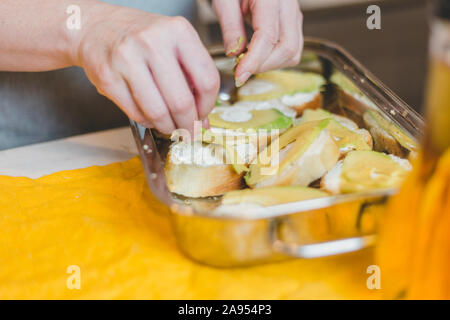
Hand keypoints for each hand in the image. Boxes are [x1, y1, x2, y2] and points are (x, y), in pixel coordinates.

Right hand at [73, 3, 219, 133]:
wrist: (98, 28)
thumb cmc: (141, 38)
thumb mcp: (175, 45)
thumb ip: (193, 78)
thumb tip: (203, 121)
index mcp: (178, 31)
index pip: (207, 81)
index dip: (208, 106)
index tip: (203, 115)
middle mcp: (153, 42)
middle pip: (182, 102)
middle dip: (188, 124)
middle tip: (188, 130)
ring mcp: (127, 59)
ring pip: (158, 112)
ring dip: (168, 127)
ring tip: (169, 126)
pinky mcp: (108, 77)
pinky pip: (136, 114)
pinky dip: (148, 122)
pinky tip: (150, 116)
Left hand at [212, 0, 303, 85]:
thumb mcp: (224, 0)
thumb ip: (230, 27)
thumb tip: (234, 54)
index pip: (267, 37)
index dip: (253, 61)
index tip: (239, 75)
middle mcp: (288, 5)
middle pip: (287, 48)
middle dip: (263, 65)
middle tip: (241, 69)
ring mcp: (294, 14)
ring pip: (293, 52)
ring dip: (270, 64)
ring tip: (249, 61)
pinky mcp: (293, 22)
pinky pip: (293, 48)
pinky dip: (276, 59)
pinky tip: (258, 56)